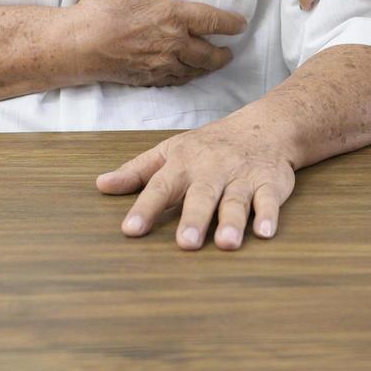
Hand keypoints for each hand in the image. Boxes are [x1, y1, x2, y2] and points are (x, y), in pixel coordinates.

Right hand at [71, 0, 247, 87]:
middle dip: (223, 54)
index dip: (231, 23)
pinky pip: (176, 81)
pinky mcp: (148, 78)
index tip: (240, 24)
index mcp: (173, 16)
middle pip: (209, 53)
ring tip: (214, 63)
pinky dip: (187, 78)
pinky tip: (187, 74)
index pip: (213, 21)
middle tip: (229, 52)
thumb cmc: (102, 8)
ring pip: (195, 70)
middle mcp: (173, 44)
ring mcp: (162, 64)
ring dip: (208, 67)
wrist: (79, 44)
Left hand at [97, 114, 296, 250]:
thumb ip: (136, 171)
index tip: (130, 230)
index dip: (144, 208)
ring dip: (231, 221)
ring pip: (236, 201)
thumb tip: (101, 185)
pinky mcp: (269, 184)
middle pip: (201, 196)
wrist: (263, 127)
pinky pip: (270, 200)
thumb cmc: (207, 146)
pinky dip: (269, 215)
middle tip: (186, 243)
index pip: (160, 187)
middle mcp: (211, 171)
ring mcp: (241, 177)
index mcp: (183, 164)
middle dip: (194, 218)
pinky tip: (265, 233)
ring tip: (226, 243)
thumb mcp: (169, 152)